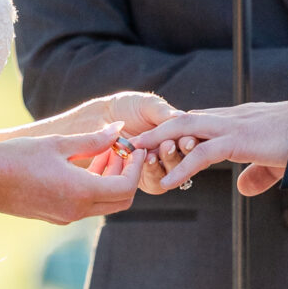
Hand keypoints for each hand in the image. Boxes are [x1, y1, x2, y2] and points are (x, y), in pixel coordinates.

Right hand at [0, 122, 147, 223]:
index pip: (126, 186)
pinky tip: (85, 165)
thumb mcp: (57, 143)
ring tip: (102, 151)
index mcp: (80, 192)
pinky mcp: (55, 216)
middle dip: (127, 174)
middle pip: (121, 200)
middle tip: (121, 149)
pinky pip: (87, 205)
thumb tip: (118, 129)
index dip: (135, 166)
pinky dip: (94, 187)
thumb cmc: (15, 157)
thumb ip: (92, 140)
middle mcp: (76, 211)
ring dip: (110, 180)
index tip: (134, 147)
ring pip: (104, 204)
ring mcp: (65, 217)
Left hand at [67, 91, 186, 188]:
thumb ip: (163, 113)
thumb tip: (183, 117)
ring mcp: (155, 167)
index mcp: (175, 135)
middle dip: (180, 153)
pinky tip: (147, 159)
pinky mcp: (141, 180)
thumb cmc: (124, 107)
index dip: (190, 143)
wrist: (97, 118)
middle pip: (184, 161)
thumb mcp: (146, 105)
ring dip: (168, 163)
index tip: (187, 138)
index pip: (189, 143)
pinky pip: (154, 183)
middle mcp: (168, 153)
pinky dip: (152, 171)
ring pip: (171, 174)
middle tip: (173, 145)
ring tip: (157, 151)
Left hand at [140, 98, 287, 196]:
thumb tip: (242, 188)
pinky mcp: (239, 141)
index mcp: (237, 121)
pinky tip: (166, 182)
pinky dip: (182, 167)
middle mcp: (231, 119)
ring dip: (159, 144)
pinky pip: (203, 154)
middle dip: (156, 132)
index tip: (154, 142)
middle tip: (132, 145)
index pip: (197, 122)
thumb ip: (257, 173)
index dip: (174, 132)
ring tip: (136, 157)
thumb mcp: (275, 161)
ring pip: (185, 130)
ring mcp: (233, 127)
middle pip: (183, 121)